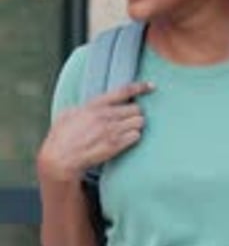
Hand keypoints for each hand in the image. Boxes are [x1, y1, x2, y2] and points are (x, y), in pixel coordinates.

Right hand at [37, 82, 153, 181]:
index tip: (152, 86)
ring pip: (139, 122)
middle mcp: (105, 116)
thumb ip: (83, 107)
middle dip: (136, 113)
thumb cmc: (61, 137)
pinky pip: (136, 136)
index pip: (123, 91)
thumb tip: (92, 105)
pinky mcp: (115, 145)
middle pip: (136, 109)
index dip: (140, 87)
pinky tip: (126, 140)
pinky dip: (134, 137)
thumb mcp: (67, 113)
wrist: (60, 158)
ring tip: (127, 130)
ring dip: (136, 126)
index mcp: (94, 105)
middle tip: (129, 119)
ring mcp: (111, 131)